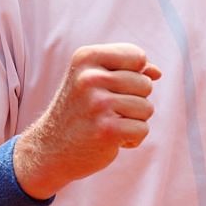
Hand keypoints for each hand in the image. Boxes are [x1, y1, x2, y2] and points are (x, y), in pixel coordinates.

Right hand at [14, 44, 162, 198]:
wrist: (49, 149)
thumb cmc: (79, 111)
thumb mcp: (95, 81)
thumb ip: (127, 70)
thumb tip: (156, 72)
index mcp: (86, 57)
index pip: (138, 56)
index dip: (135, 73)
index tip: (112, 86)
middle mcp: (90, 78)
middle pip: (145, 83)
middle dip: (134, 100)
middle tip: (106, 111)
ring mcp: (97, 104)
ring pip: (147, 108)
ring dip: (133, 120)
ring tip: (108, 123)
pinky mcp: (106, 129)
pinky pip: (142, 129)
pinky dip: (132, 139)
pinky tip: (110, 139)